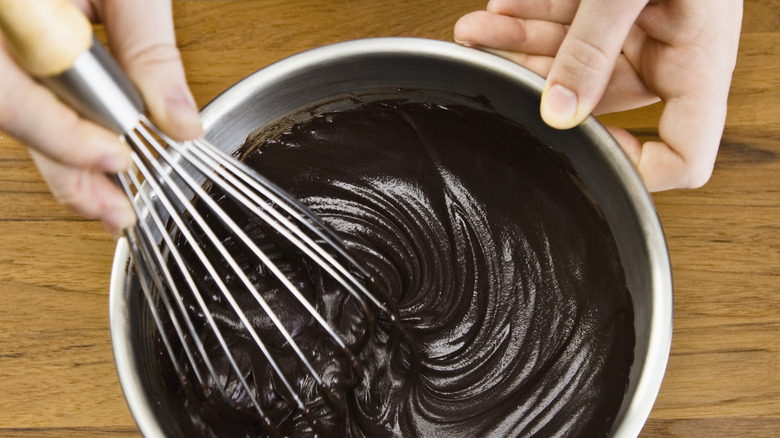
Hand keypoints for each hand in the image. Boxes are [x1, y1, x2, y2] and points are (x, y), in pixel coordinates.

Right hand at [0, 0, 200, 234]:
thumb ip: (148, 49)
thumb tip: (180, 124)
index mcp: (3, 11)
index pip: (11, 96)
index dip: (65, 140)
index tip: (121, 163)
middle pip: (10, 115)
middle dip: (67, 171)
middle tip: (115, 214)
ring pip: (14, 110)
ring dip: (63, 156)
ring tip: (108, 201)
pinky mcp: (6, 51)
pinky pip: (23, 91)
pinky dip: (59, 124)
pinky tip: (93, 151)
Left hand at [454, 0, 741, 190]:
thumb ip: (593, 46)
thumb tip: (558, 110)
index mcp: (696, 62)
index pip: (685, 154)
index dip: (640, 171)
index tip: (590, 156)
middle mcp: (666, 52)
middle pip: (598, 100)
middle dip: (540, 82)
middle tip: (495, 67)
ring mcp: (636, 28)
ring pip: (571, 61)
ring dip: (520, 47)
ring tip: (478, 33)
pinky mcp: (610, 5)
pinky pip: (567, 23)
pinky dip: (531, 17)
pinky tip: (500, 12)